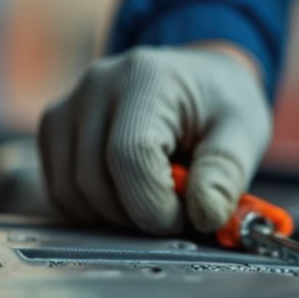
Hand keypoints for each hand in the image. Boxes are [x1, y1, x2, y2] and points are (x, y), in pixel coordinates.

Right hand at [38, 44, 271, 235]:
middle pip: (94, 180)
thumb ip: (226, 174)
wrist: (201, 81)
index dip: (154, 204)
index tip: (185, 218)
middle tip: (177, 212)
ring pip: (70, 192)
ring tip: (157, 200)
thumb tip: (205, 216)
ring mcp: (69, 106)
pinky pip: (60, 191)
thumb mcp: (243, 133)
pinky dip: (94, 210)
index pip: (128, 156)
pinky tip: (130, 196)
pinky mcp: (55, 129)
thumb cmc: (223, 105)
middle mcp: (96, 86)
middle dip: (138, 214)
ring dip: (115, 216)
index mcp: (147, 79)